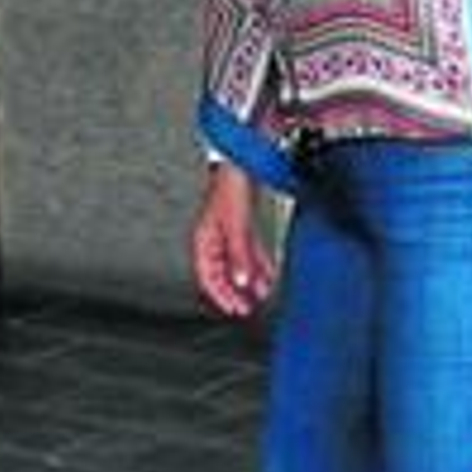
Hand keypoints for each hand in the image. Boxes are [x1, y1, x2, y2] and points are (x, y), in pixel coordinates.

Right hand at [191, 163, 277, 316]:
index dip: (221, 295)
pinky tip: (267, 275)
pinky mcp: (242, 226)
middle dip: (235, 292)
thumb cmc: (231, 187)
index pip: (208, 277)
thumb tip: (242, 282)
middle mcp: (215, 239)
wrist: (243, 163)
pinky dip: (258, 264)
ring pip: (238, 264)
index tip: (234, 309)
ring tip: (261, 295)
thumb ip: (239, 255)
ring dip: (250, 280)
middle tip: (247, 308)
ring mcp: (229, 233)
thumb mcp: (236, 226)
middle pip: (223, 273)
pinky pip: (249, 252)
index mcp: (205, 240)